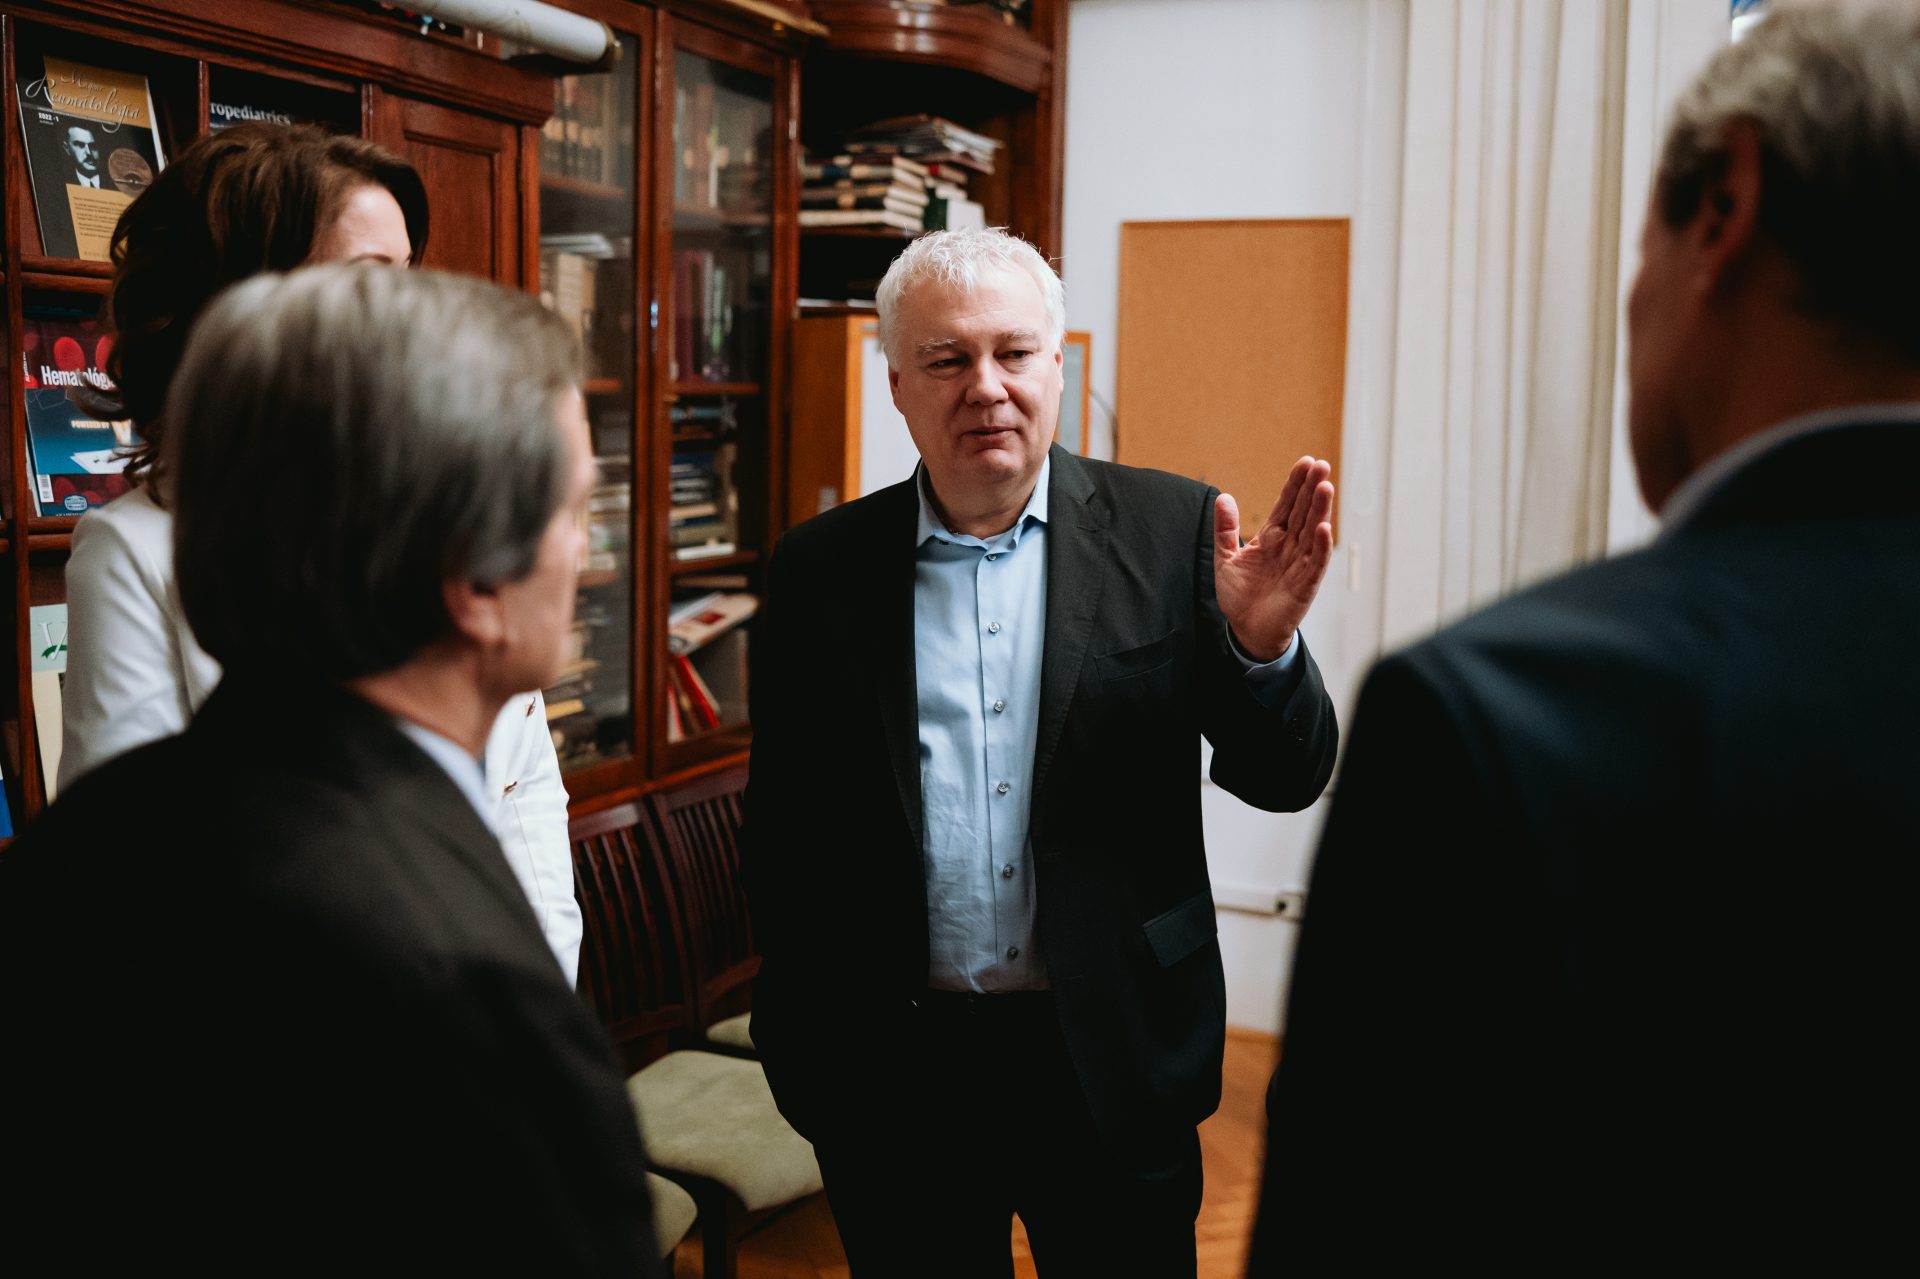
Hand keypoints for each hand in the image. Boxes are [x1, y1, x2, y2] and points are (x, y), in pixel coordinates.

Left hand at [1214, 456, 1334, 661]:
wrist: (1246, 630)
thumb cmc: (1240, 596)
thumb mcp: (1226, 558)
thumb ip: (1225, 529)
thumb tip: (1224, 497)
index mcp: (1272, 537)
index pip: (1286, 505)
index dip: (1295, 485)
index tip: (1305, 462)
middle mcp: (1289, 547)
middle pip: (1303, 512)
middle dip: (1312, 489)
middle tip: (1321, 465)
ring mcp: (1300, 564)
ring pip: (1312, 532)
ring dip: (1319, 510)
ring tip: (1325, 487)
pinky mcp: (1305, 585)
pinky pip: (1315, 563)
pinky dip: (1320, 546)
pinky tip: (1324, 527)